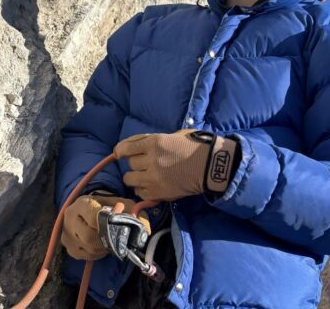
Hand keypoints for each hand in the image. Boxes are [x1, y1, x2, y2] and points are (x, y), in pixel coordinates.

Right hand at [61, 194, 149, 260]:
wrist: (92, 210)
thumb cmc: (109, 206)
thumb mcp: (124, 204)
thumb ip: (136, 214)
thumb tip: (145, 230)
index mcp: (83, 203)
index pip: (95, 217)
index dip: (109, 223)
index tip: (117, 221)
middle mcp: (70, 218)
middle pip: (90, 236)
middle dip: (107, 238)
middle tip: (116, 235)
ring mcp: (67, 234)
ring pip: (89, 248)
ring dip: (104, 247)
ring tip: (109, 238)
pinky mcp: (69, 248)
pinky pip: (86, 256)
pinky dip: (98, 253)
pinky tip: (102, 244)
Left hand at [113, 129, 238, 200]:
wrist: (210, 167)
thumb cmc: (195, 147)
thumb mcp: (174, 136)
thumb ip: (155, 140)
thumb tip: (139, 145)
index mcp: (154, 143)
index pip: (126, 147)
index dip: (120, 150)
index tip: (119, 153)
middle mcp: (150, 160)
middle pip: (130, 164)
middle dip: (135, 163)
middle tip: (144, 164)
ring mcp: (153, 178)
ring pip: (130, 179)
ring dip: (135, 177)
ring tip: (144, 176)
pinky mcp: (158, 193)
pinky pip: (140, 193)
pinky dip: (142, 189)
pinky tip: (150, 186)